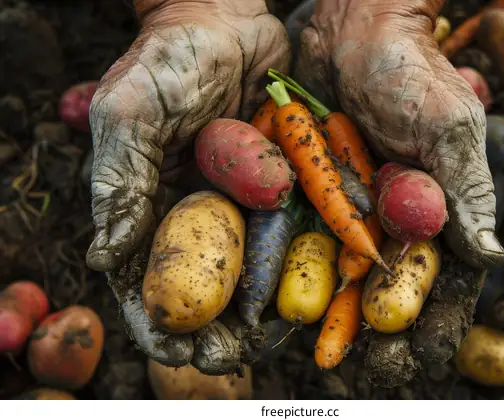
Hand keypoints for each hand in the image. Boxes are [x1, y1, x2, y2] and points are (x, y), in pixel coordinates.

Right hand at [85, 0, 289, 366]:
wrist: (229, 16)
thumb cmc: (170, 58)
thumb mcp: (132, 112)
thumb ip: (120, 183)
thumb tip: (106, 261)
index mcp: (149, 204)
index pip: (147, 276)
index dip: (161, 319)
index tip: (184, 350)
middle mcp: (194, 211)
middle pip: (204, 284)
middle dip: (218, 325)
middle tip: (237, 354)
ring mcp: (238, 202)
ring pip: (252, 267)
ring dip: (265, 305)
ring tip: (277, 335)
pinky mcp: (277, 185)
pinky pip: (292, 227)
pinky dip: (304, 256)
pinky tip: (319, 284)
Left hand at [294, 0, 503, 385]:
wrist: (350, 27)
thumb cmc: (408, 69)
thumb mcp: (446, 125)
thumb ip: (464, 188)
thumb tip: (486, 255)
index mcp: (431, 206)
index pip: (435, 274)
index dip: (425, 317)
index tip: (410, 355)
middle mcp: (388, 213)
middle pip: (382, 285)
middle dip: (370, 329)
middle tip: (356, 370)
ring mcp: (346, 204)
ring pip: (337, 269)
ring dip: (327, 313)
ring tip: (313, 352)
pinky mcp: (308, 187)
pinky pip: (297, 236)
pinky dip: (288, 269)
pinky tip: (274, 303)